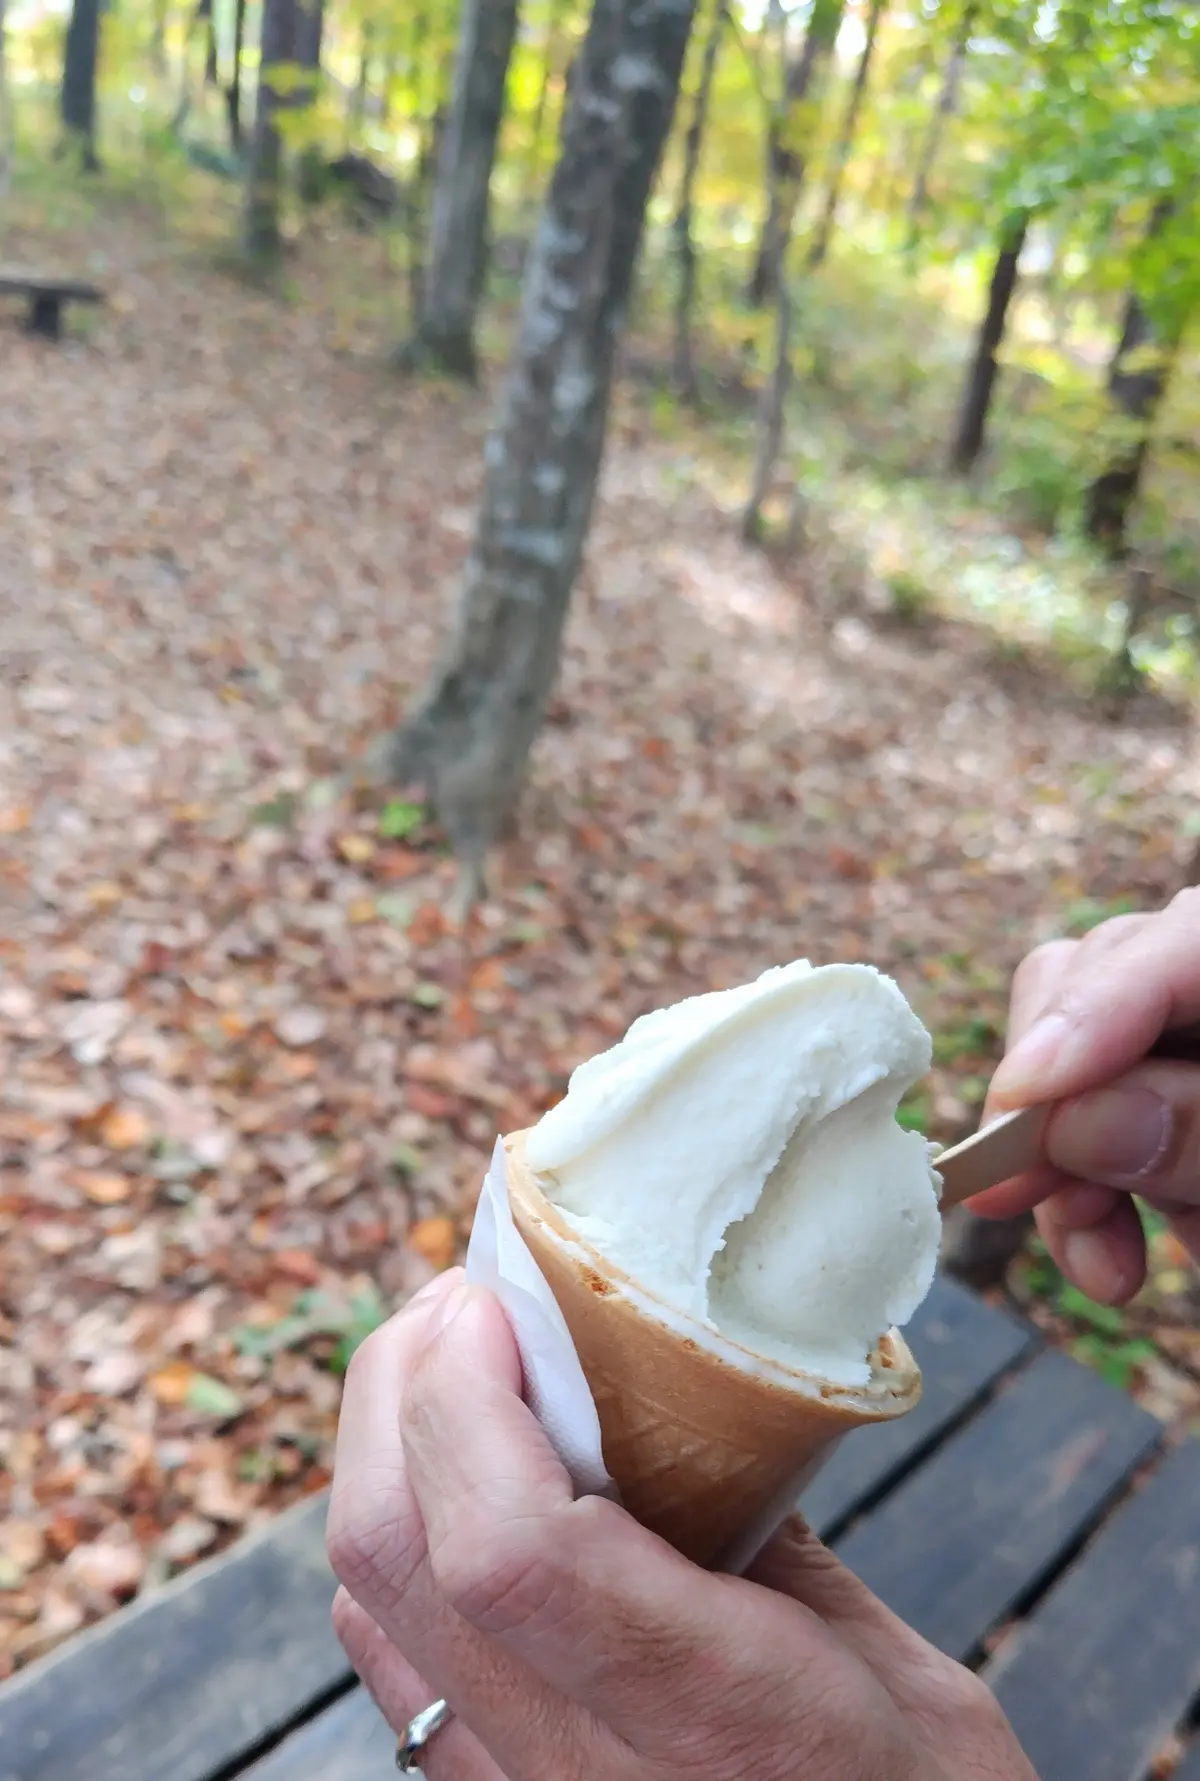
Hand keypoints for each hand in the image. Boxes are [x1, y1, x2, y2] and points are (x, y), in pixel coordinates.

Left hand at [327, 1269, 1035, 1780]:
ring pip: (367, 1592)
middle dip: (402, 1384)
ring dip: (386, 1442)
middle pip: (396, 1553)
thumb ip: (774, 1542)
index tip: (500, 1296)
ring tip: (456, 1358)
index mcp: (706, 1719)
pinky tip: (454, 1472)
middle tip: (467, 1294)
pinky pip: (385, 1648)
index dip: (472, 1399)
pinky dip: (396, 1527)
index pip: (513, 1551)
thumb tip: (681, 1406)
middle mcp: (572, 1771)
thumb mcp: (895, 1669)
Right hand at [971, 887, 1199, 1302]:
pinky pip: (1122, 1109)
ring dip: (1076, 1170)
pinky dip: (1115, 1189)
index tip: (1021, 1103)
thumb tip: (1071, 1121)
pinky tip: (1140, 1255)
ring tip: (1105, 1270)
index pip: (1180, 942)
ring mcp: (1193, 1032)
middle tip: (1023, 1197)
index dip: (1089, 1013)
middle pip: (1102, 983)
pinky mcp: (1180, 1087)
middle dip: (1057, 1104)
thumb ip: (1199, 1131)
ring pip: (1091, 1055)